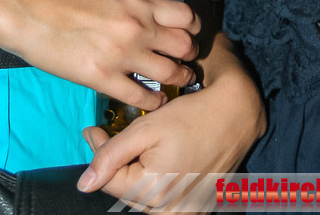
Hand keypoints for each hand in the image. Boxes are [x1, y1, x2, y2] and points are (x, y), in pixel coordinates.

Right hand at [0, 0, 199, 111]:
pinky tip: (155, 102)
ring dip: (178, 79)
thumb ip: (132, 9)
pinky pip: (142, 96)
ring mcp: (122, 53)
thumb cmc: (62, 1)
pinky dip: (154, 102)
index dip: (192, 29)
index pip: (185, 16)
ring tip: (178, 83)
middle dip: (190, 56)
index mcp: (137, 2)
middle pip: (185, 45)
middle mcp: (137, 26)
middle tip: (187, 63)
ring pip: (171, 72)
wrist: (29, 11)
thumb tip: (150, 23)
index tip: (189, 36)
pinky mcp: (102, 78)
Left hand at [77, 67, 264, 209]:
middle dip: (115, 163)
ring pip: (143, 198)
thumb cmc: (192, 117)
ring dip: (133, 174)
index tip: (91, 129)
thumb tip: (83, 184)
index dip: (97, 152)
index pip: (110, 180)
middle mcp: (170, 212)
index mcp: (154, 193)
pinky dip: (153, 183)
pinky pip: (163, 201)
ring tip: (131, 147)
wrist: (236, 115)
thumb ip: (112, 155)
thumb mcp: (147, 128)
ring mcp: (186, 212)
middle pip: (126, 191)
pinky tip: (154, 161)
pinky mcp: (196, 207)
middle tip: (108, 134)